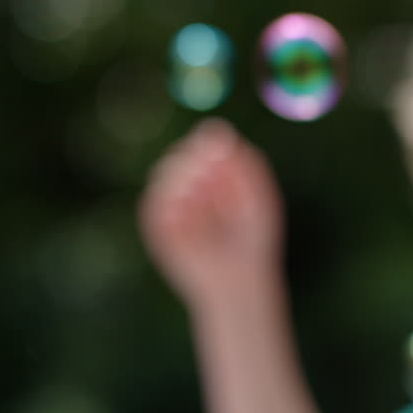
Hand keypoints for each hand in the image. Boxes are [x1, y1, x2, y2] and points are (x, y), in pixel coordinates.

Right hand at [139, 118, 283, 311]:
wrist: (240, 282)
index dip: (209, 139)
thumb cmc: (253, 241)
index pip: (204, 145)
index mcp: (214, 177)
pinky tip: (190, 198)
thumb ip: (244, 163)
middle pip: (182, 153)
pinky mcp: (157, 227)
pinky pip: (154, 199)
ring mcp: (172, 207)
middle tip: (211, 158)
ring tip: (206, 189)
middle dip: (194, 153)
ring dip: (184, 171)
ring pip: (165, 171)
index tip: (220, 139)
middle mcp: (190, 188)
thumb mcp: (258, 195)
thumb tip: (217, 129)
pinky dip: (170, 193)